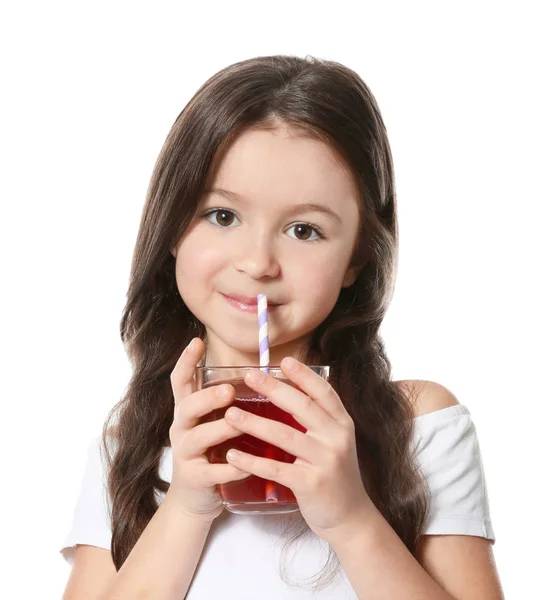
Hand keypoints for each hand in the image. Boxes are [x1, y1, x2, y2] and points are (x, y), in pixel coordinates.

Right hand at [167, 337, 250, 522]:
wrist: (195, 498)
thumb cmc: (211, 452)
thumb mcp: (212, 423)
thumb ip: (225, 403)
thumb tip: (257, 374)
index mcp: (188, 411)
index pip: (180, 381)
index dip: (186, 361)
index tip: (197, 341)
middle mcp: (182, 428)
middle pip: (186, 407)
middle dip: (207, 397)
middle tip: (227, 391)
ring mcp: (185, 454)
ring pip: (198, 437)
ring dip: (220, 430)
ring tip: (241, 426)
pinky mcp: (194, 479)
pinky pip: (212, 472)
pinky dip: (231, 468)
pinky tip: (247, 466)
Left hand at [222, 357, 374, 543]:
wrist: (349, 516)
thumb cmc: (334, 473)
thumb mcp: (334, 441)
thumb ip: (318, 419)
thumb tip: (287, 391)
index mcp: (341, 423)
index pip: (323, 392)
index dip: (303, 375)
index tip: (284, 361)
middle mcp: (336, 438)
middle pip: (302, 407)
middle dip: (273, 389)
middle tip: (249, 376)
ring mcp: (325, 461)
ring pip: (285, 435)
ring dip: (255, 423)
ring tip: (230, 414)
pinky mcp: (311, 484)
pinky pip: (277, 468)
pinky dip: (252, 461)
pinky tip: (233, 454)